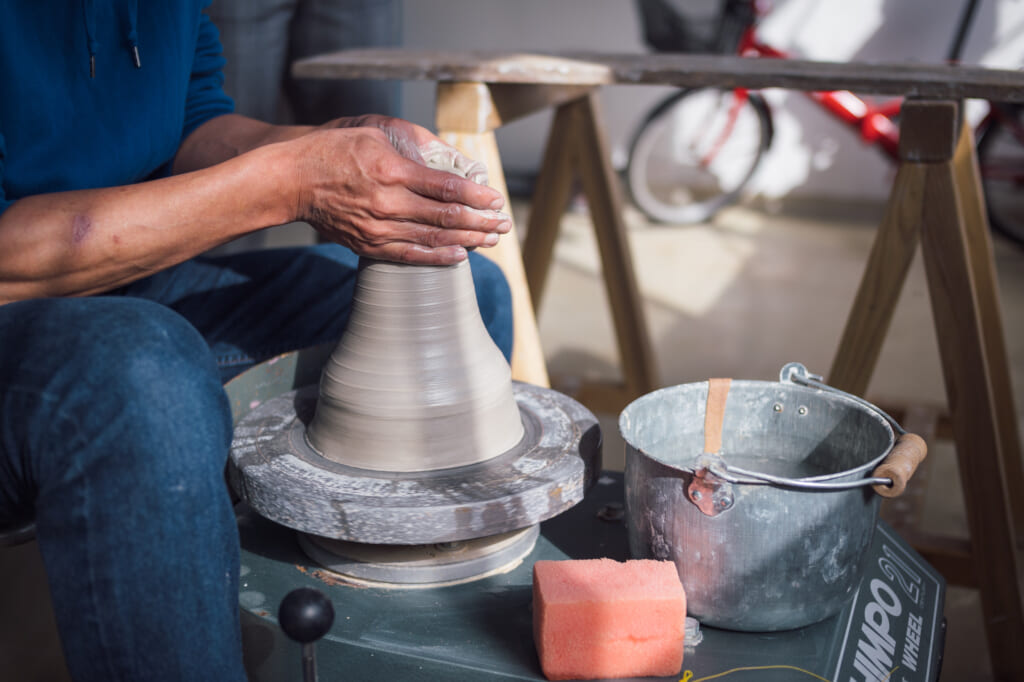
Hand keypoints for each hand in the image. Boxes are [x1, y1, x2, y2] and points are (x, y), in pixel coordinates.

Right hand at [294, 117, 508, 263]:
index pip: (447, 187)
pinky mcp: (370, 245)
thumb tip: (452, 163)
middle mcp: (388, 203)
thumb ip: (414, 148)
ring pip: (434, 238)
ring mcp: (379, 228)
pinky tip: (460, 256)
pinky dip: (438, 257)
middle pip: (447, 216)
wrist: (293, 181)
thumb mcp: (375, 134)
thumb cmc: (334, 152)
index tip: (496, 199)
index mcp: (392, 171)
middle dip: (481, 222)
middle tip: (504, 224)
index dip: (477, 196)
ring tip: (491, 240)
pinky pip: (411, 255)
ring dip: (468, 240)